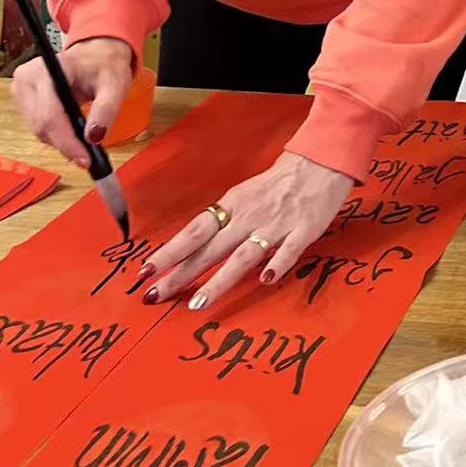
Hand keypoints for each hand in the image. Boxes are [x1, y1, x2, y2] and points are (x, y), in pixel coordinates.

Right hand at [12, 37, 132, 166]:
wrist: (96, 53)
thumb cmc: (104, 63)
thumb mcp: (115, 84)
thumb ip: (106, 110)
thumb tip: (94, 136)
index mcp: (47, 70)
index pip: (50, 115)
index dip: (67, 142)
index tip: (84, 158)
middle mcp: (27, 79)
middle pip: (41, 126)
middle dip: (66, 145)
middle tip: (87, 156)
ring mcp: (22, 89)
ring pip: (38, 130)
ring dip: (61, 142)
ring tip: (82, 145)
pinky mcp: (24, 100)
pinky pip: (38, 126)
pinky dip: (56, 136)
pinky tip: (72, 135)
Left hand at [143, 150, 355, 309]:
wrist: (319, 162)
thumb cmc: (279, 182)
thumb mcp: (244, 196)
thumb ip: (225, 222)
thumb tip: (196, 247)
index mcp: (232, 206)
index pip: (193, 232)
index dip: (169, 252)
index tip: (146, 271)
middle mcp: (248, 217)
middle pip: (209, 248)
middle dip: (180, 274)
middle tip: (155, 295)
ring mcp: (275, 225)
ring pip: (242, 256)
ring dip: (218, 280)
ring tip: (197, 304)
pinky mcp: (303, 231)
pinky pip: (288, 250)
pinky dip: (277, 264)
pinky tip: (265, 280)